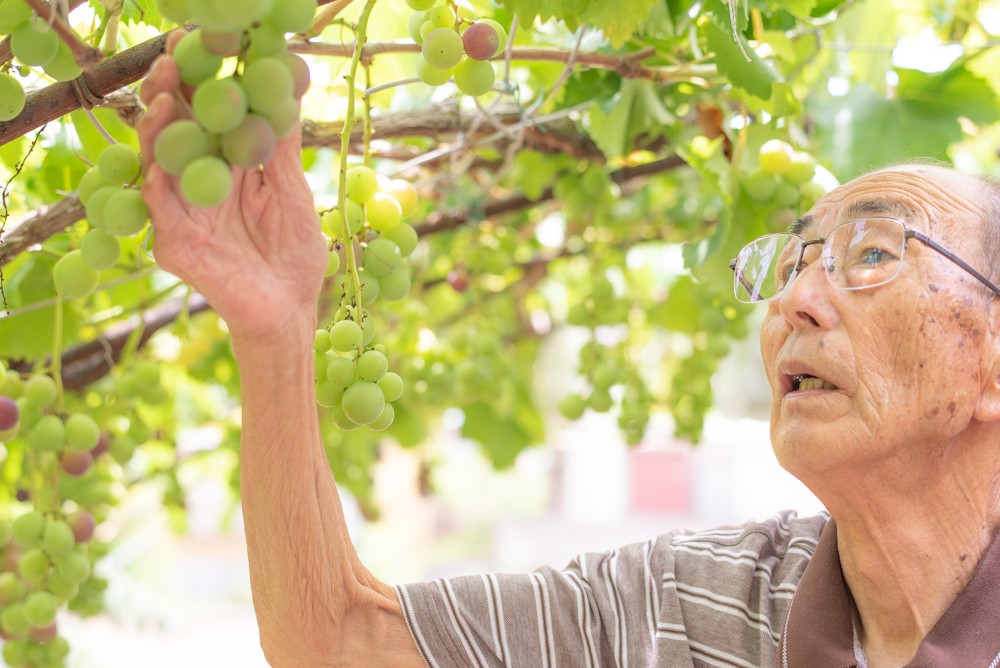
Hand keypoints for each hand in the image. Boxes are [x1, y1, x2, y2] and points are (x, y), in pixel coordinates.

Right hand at [137, 32, 325, 343]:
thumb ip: (283, 145)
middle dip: (170, 93)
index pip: (204, 118)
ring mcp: (180, 213)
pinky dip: (158, 178)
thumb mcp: (292, 190)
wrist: (291, 309)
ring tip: (164, 93)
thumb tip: (291, 86)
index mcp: (225, 170)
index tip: (199, 45)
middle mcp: (196, 186)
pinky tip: (161, 152)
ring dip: (157, 127)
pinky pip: (159, 207)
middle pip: (174, 132)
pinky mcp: (173, 244)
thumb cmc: (294, 253)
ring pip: (158, 162)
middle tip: (172, 58)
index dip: (198, 83)